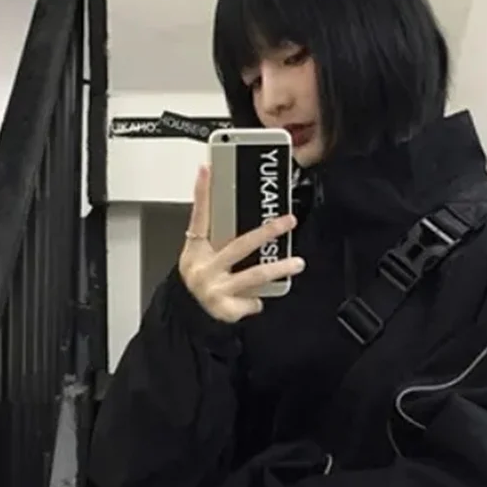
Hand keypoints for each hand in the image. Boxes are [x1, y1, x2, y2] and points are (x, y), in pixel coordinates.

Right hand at [178, 166, 304, 322]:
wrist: (188, 315)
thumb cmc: (201, 280)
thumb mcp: (201, 257)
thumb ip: (219, 239)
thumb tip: (247, 219)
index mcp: (196, 250)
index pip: (199, 216)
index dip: (202, 192)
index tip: (208, 170)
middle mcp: (204, 268)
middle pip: (240, 245)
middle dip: (267, 232)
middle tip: (288, 221)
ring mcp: (215, 288)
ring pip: (254, 274)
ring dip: (279, 268)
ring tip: (298, 263)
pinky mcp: (226, 307)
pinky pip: (253, 299)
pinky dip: (258, 300)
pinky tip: (258, 300)